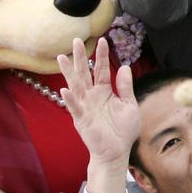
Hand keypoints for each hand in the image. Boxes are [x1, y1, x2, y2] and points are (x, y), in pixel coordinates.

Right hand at [58, 37, 138, 169]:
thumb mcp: (129, 104)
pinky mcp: (82, 120)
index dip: (101, 56)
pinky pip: (75, 108)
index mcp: (104, 91)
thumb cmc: (123, 130)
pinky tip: (65, 89)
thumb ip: (125, 87)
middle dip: (80, 57)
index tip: (103, 40)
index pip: (101, 69)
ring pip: (76, 86)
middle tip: (76, 40)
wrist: (117, 152)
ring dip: (69, 72)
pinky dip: (69, 99)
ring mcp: (85, 107)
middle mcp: (92, 96)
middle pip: (84, 73)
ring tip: (62, 58)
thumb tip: (125, 67)